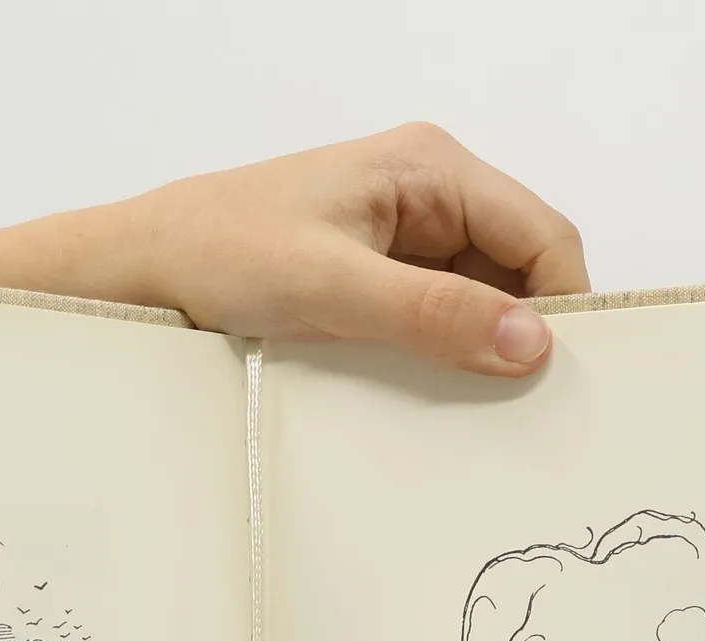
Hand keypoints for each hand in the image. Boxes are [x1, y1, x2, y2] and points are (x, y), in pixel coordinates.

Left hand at [0, 125, 588, 378]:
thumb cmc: (220, 253)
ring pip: (483, 300)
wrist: (141, 269)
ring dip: (483, 350)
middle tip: (523, 407)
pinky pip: (439, 319)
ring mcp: (404, 239)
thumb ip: (434, 314)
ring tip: (476, 407)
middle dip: (526, 332)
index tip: (562, 378)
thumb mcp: (332, 288)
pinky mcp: (377, 279)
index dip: (564, 305)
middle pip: (521, 268)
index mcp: (430, 168)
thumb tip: (529, 341)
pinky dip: (446, 356)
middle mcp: (428, 195)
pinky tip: (434, 397)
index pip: (542, 235)